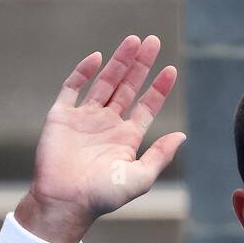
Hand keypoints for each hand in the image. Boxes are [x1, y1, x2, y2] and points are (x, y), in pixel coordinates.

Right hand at [26, 34, 185, 230]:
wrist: (65, 202)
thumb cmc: (103, 196)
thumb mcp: (139, 178)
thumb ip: (160, 156)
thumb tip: (182, 136)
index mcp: (126, 138)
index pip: (146, 107)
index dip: (158, 88)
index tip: (170, 69)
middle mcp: (107, 124)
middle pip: (127, 87)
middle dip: (140, 65)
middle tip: (153, 41)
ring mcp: (84, 118)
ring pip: (105, 81)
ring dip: (119, 62)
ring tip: (133, 41)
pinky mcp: (62, 116)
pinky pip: (72, 87)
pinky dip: (83, 71)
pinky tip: (97, 58)